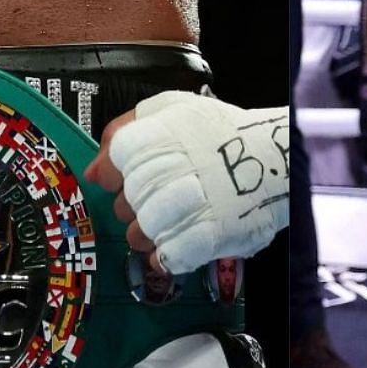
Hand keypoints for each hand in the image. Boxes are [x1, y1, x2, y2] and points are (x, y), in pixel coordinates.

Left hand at [83, 93, 289, 274]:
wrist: (272, 159)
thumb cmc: (218, 134)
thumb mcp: (170, 110)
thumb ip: (123, 133)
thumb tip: (94, 170)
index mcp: (151, 138)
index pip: (109, 165)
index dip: (117, 173)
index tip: (131, 174)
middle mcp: (161, 172)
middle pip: (123, 203)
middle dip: (136, 203)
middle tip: (162, 193)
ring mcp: (180, 209)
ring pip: (138, 234)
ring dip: (150, 231)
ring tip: (174, 216)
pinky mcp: (201, 239)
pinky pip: (165, 257)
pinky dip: (167, 254)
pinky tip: (179, 239)